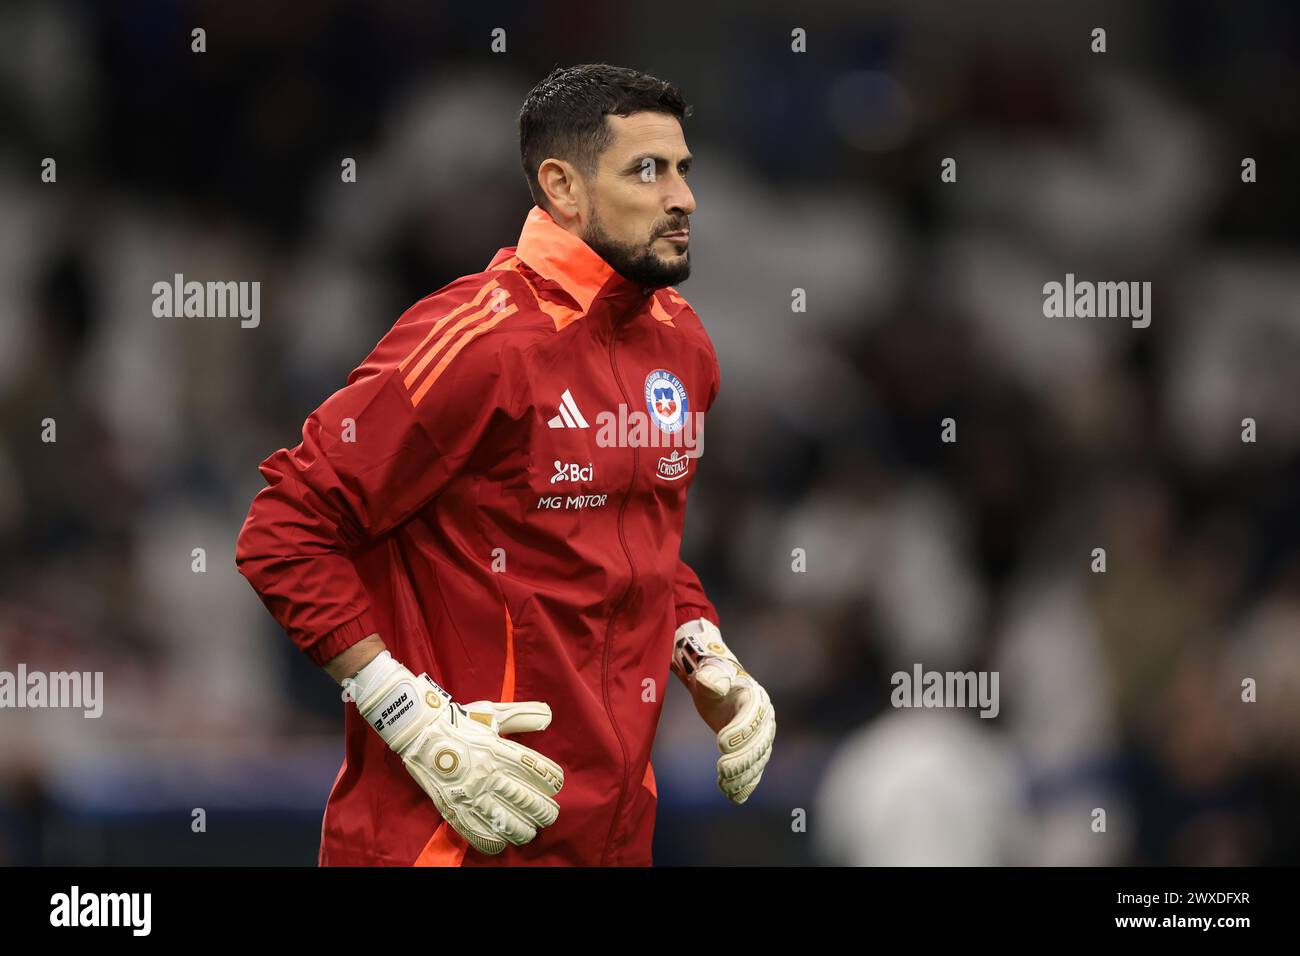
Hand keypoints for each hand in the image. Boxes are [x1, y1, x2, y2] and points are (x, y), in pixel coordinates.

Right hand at [344, 652, 563, 854]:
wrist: (418, 731)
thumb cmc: (458, 721)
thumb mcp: (492, 713)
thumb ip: (522, 715)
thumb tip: (548, 716)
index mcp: (498, 749)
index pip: (536, 770)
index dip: (552, 780)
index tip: (556, 785)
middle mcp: (487, 773)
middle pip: (526, 801)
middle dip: (544, 812)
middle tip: (549, 814)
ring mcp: (469, 792)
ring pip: (506, 822)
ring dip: (523, 830)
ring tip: (529, 830)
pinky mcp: (452, 807)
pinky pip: (476, 832)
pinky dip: (492, 841)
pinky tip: (502, 842)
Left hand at [672, 618, 775, 804]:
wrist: (717, 683)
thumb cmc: (712, 675)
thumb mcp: (709, 672)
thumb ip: (711, 678)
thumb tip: (711, 683)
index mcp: (755, 698)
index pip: (751, 718)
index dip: (739, 732)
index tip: (720, 744)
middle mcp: (764, 719)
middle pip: (758, 743)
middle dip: (742, 759)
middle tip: (722, 771)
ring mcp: (760, 736)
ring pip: (757, 760)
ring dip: (743, 776)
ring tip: (725, 787)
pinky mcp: (753, 750)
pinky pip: (753, 769)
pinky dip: (746, 784)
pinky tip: (734, 797)